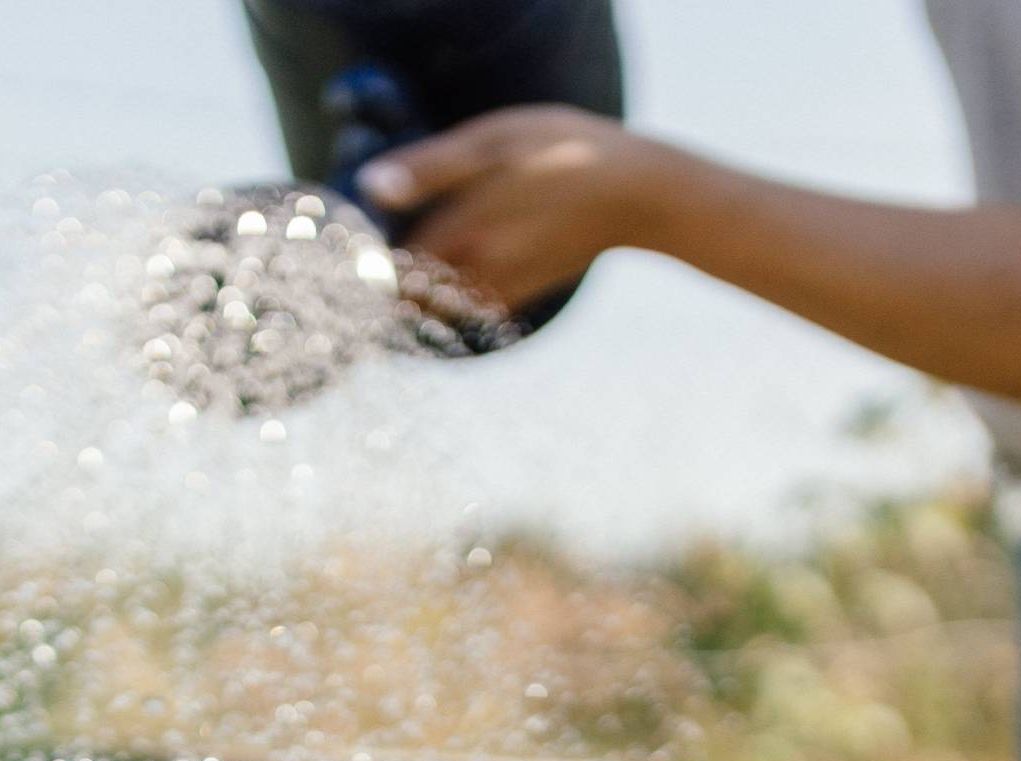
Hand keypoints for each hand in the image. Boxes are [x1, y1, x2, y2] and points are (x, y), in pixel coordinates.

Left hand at [359, 106, 676, 310]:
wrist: (637, 195)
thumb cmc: (562, 154)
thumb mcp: (492, 144)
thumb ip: (430, 169)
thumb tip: (371, 188)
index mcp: (461, 230)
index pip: (390, 266)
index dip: (360, 271)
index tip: (337, 270)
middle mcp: (479, 268)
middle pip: (412, 298)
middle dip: (379, 298)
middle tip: (351, 292)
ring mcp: (506, 284)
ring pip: (443, 310)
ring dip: (412, 309)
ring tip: (382, 302)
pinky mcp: (528, 288)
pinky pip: (476, 310)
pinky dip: (451, 309)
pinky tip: (440, 298)